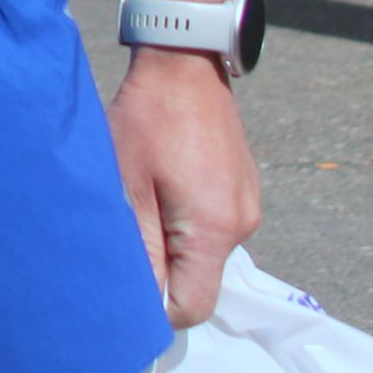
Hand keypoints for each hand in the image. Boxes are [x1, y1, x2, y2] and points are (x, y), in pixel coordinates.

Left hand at [105, 49, 260, 325]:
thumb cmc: (148, 121)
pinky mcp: (244, 189)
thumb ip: (140, 250)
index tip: (126, 288)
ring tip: (142, 203)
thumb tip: (141, 304)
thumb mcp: (128, 188)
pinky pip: (213, 226)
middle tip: (125, 236)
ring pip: (205, 253)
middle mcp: (241, 225)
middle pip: (201, 281)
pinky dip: (187, 221)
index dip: (157, 309)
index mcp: (214, 231)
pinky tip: (163, 188)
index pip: (193, 307)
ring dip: (173, 242)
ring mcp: (248, 206)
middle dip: (163, 272)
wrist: (184, 63)